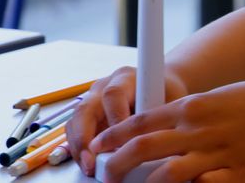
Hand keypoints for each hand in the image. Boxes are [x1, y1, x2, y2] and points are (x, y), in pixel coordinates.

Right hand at [67, 67, 189, 175]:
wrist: (159, 85)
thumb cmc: (166, 93)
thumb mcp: (170, 100)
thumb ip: (159, 118)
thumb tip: (149, 145)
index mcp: (126, 78)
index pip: (114, 95)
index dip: (114, 119)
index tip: (122, 142)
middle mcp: (104, 86)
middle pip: (85, 108)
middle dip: (85, 138)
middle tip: (92, 161)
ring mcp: (93, 100)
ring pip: (75, 120)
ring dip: (79, 146)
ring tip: (89, 167)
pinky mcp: (87, 115)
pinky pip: (74, 131)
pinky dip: (78, 148)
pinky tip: (88, 163)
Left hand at [90, 78, 244, 182]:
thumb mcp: (216, 99)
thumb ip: (185, 116)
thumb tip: (153, 130)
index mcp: (194, 106)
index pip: (141, 120)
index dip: (113, 136)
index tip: (99, 146)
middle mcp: (202, 129)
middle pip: (144, 148)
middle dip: (116, 165)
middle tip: (105, 174)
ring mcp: (219, 155)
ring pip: (166, 174)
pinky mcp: (238, 177)